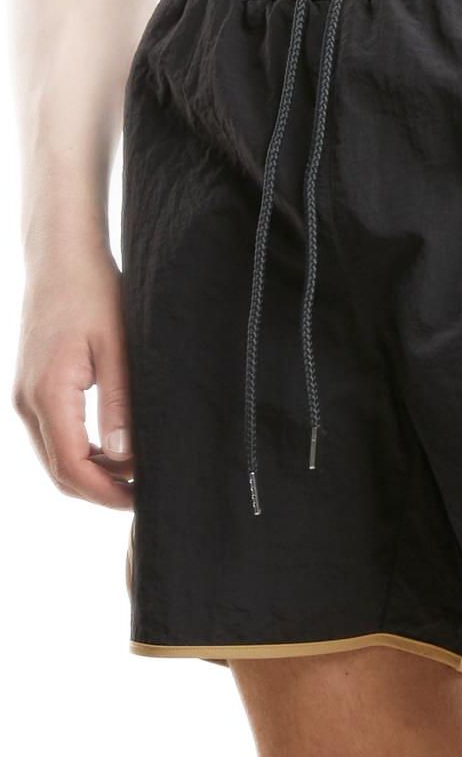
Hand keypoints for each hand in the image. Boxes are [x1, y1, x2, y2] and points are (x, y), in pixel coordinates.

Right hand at [14, 243, 133, 508]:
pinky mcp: (30, 390)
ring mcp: (25, 396)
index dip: (106, 493)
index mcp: (49, 393)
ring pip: (54, 459)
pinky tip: (112, 450)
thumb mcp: (117, 349)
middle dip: (99, 492)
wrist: (60, 258)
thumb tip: (124, 459)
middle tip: (141, 493)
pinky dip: (80, 454)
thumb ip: (119, 405)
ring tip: (132, 473)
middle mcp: (28, 401)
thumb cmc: (93, 293)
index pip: (73, 467)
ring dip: (90, 475)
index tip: (140, 498)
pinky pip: (51, 438)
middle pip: (60, 472)